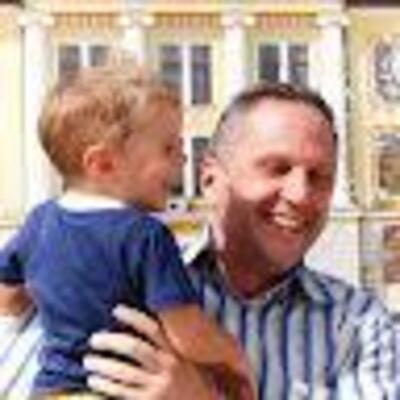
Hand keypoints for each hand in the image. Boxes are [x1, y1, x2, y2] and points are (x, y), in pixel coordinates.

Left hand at [84, 305, 218, 399]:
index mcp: (175, 351)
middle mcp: (168, 367)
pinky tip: (94, 380)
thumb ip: (164, 345)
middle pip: (134, 348)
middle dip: (111, 341)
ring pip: (124, 372)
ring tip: (88, 360)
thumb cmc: (186, 380)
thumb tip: (135, 327)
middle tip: (94, 338)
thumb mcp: (182, 359)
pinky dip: (105, 385)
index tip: (116, 309)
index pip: (152, 328)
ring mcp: (158, 387)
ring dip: (102, 365)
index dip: (133, 317)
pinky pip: (121, 392)